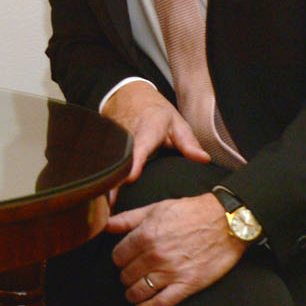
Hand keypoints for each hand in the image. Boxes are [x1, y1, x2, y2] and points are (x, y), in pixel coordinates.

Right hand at [101, 80, 209, 200]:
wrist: (129, 96)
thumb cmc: (156, 112)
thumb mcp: (177, 122)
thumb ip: (188, 143)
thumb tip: (204, 160)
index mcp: (146, 131)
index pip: (139, 149)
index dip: (134, 164)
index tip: (130, 179)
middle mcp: (126, 138)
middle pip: (119, 163)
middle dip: (113, 184)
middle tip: (110, 206)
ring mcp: (114, 143)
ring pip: (109, 166)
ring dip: (106, 185)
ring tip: (103, 209)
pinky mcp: (108, 149)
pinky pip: (106, 166)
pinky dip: (104, 181)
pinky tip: (102, 200)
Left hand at [105, 192, 246, 305]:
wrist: (226, 221)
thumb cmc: (191, 212)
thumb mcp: (156, 208)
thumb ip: (128, 218)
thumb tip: (106, 225)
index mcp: (145, 235)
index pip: (117, 256)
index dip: (118, 259)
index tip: (124, 260)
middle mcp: (155, 255)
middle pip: (126, 274)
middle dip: (126, 275)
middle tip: (131, 274)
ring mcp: (171, 272)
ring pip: (139, 291)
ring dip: (132, 293)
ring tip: (133, 292)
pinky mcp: (187, 285)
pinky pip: (160, 304)